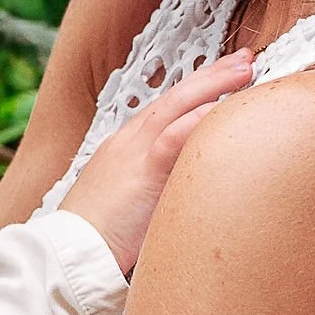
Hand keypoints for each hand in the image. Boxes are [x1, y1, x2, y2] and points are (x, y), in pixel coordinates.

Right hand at [59, 51, 251, 273]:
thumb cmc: (98, 241)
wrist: (68, 256)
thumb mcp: (131, 205)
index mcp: (124, 148)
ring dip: (213, 85)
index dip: (195, 90)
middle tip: (244, 59)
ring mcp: (132, 153)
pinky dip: (200, 119)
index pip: (164, 109)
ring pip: (176, 105)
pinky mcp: (141, 172)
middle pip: (174, 96)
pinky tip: (226, 109)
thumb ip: (158, 189)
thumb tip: (190, 189)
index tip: (223, 77)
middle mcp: (128, 142)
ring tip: (246, 70)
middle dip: (210, 75)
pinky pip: (174, 137)